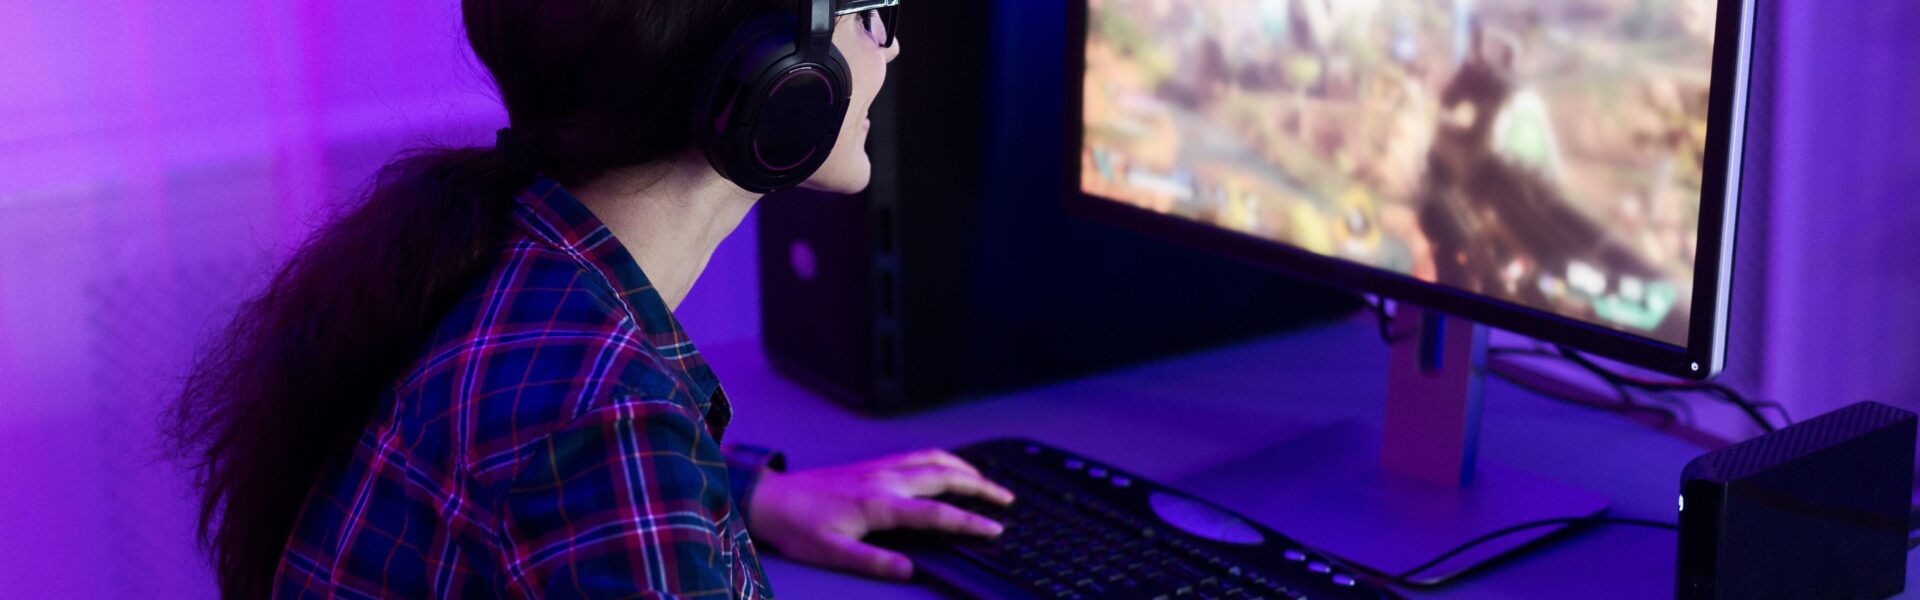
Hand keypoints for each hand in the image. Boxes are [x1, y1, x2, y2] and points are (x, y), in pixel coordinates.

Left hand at [746, 449, 1015, 580]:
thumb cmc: (799, 526)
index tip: (994, 528)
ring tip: (987, 480)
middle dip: (981, 486)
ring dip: (965, 467)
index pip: (936, 513)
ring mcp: (880, 468)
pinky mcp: (873, 465)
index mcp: (879, 504)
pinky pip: (918, 455)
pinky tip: (948, 465)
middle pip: (945, 475)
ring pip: (933, 459)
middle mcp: (885, 480)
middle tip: (1006, 499)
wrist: (773, 498)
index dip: (968, 521)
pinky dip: (943, 458)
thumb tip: (908, 570)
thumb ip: (872, 562)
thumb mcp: (832, 553)